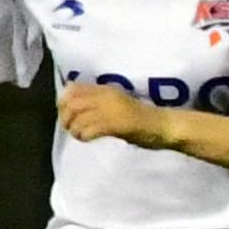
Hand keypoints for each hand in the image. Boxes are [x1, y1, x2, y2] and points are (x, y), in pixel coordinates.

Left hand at [59, 79, 176, 150]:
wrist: (165, 126)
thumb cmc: (143, 119)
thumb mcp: (118, 105)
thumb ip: (99, 104)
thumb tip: (74, 108)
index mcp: (106, 90)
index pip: (73, 88)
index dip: (63, 101)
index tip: (66, 114)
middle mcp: (106, 96)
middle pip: (71, 102)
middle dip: (66, 117)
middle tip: (71, 128)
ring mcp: (111, 110)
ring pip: (78, 117)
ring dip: (75, 129)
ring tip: (80, 136)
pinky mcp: (116, 124)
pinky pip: (89, 129)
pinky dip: (84, 136)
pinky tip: (88, 140)